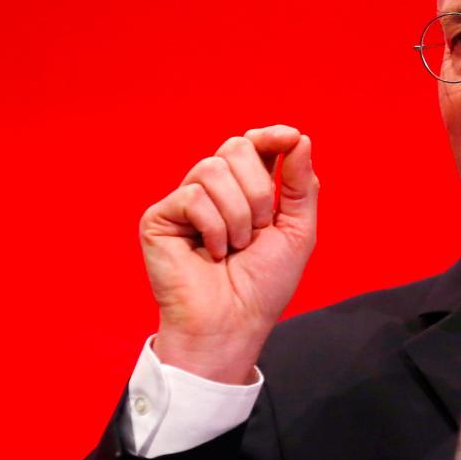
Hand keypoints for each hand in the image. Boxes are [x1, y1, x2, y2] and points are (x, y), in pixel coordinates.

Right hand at [139, 125, 318, 382]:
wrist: (233, 323)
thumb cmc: (264, 285)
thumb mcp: (298, 230)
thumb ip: (300, 184)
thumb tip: (299, 137)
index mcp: (246, 190)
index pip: (255, 144)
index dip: (272, 135)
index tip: (290, 137)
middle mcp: (214, 190)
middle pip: (236, 148)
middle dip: (259, 191)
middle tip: (259, 230)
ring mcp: (185, 202)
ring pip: (214, 169)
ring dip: (239, 214)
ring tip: (236, 247)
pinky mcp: (160, 217)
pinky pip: (193, 196)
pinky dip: (213, 228)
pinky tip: (212, 253)